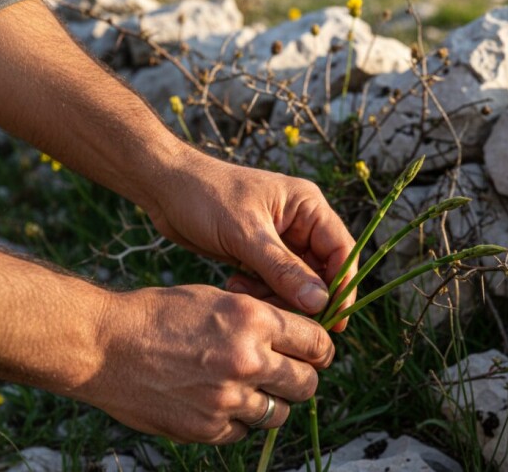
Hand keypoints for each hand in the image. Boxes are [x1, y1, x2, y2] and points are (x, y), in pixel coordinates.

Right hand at [81, 285, 333, 443]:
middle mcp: (247, 360)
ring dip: (272, 402)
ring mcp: (228, 399)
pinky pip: (244, 431)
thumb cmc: (159, 314)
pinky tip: (220, 402)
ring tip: (251, 389)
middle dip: (302, 378)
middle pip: (307, 382)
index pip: (316, 342)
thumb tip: (297, 339)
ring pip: (279, 413)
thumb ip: (260, 320)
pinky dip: (238, 420)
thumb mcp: (217, 299)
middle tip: (288, 373)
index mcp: (254, 320)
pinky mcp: (207, 428)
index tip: (315, 353)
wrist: (104, 345)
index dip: (320, 348)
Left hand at [147, 148, 355, 330]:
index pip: (341, 250)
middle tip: (282, 317)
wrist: (164, 187)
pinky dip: (260, 291)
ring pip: (296, 282)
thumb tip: (320, 302)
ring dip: (276, 295)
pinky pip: (273, 283)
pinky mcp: (260, 253)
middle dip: (304, 297)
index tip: (335, 320)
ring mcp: (281, 239)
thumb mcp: (246, 234)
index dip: (343, 286)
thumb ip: (283, 269)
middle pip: (322, 271)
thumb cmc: (205, 197)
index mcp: (307, 206)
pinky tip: (235, 286)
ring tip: (246, 292)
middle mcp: (300, 222)